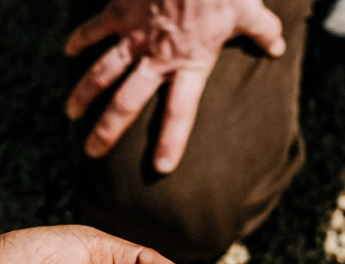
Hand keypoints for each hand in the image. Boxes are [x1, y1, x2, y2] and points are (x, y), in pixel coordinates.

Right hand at [66, 0, 284, 172]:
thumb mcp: (247, 7)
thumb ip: (261, 30)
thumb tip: (276, 47)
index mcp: (191, 62)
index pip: (180, 112)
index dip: (170, 141)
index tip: (160, 167)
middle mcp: (158, 57)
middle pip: (127, 102)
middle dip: (107, 129)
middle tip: (92, 152)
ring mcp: (136, 33)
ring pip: (103, 71)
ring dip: (85, 93)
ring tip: (71, 114)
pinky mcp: (122, 9)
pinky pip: (96, 27)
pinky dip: (81, 38)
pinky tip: (68, 52)